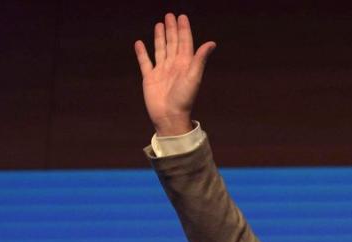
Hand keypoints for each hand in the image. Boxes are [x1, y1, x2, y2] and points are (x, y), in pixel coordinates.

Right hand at [134, 13, 215, 136]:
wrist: (170, 116)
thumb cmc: (184, 99)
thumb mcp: (194, 77)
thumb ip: (200, 59)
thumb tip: (212, 43)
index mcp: (185, 64)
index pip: (184, 42)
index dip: (183, 30)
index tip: (182, 17)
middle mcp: (173, 66)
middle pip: (172, 43)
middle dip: (172, 29)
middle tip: (170, 16)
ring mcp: (161, 71)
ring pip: (160, 50)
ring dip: (160, 37)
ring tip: (159, 25)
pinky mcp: (149, 78)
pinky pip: (145, 62)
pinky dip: (142, 53)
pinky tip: (139, 43)